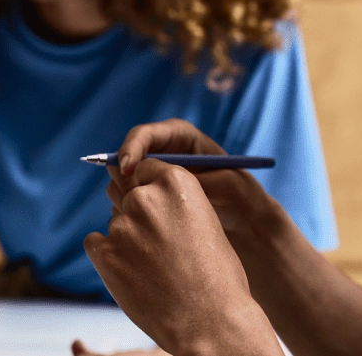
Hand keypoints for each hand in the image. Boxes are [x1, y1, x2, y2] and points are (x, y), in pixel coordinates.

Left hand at [84, 159, 280, 355]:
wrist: (209, 318)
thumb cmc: (215, 272)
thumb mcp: (203, 219)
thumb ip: (173, 202)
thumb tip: (143, 195)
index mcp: (177, 181)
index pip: (147, 168)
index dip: (151, 187)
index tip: (159, 206)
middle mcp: (146, 197)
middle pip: (128, 192)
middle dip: (138, 211)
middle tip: (157, 242)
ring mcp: (122, 225)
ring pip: (115, 221)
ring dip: (127, 236)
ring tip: (154, 265)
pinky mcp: (104, 254)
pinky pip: (95, 242)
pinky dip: (108, 254)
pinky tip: (131, 271)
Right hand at [112, 119, 275, 235]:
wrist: (241, 219)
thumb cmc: (238, 195)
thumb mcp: (223, 184)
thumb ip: (190, 179)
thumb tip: (156, 179)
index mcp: (180, 136)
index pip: (144, 134)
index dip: (131, 148)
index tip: (128, 170)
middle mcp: (161, 152)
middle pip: (125, 157)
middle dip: (124, 177)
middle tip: (130, 199)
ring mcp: (151, 175)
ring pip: (120, 181)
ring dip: (126, 197)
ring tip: (148, 216)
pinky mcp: (147, 196)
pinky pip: (124, 200)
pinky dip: (129, 212)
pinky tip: (148, 227)